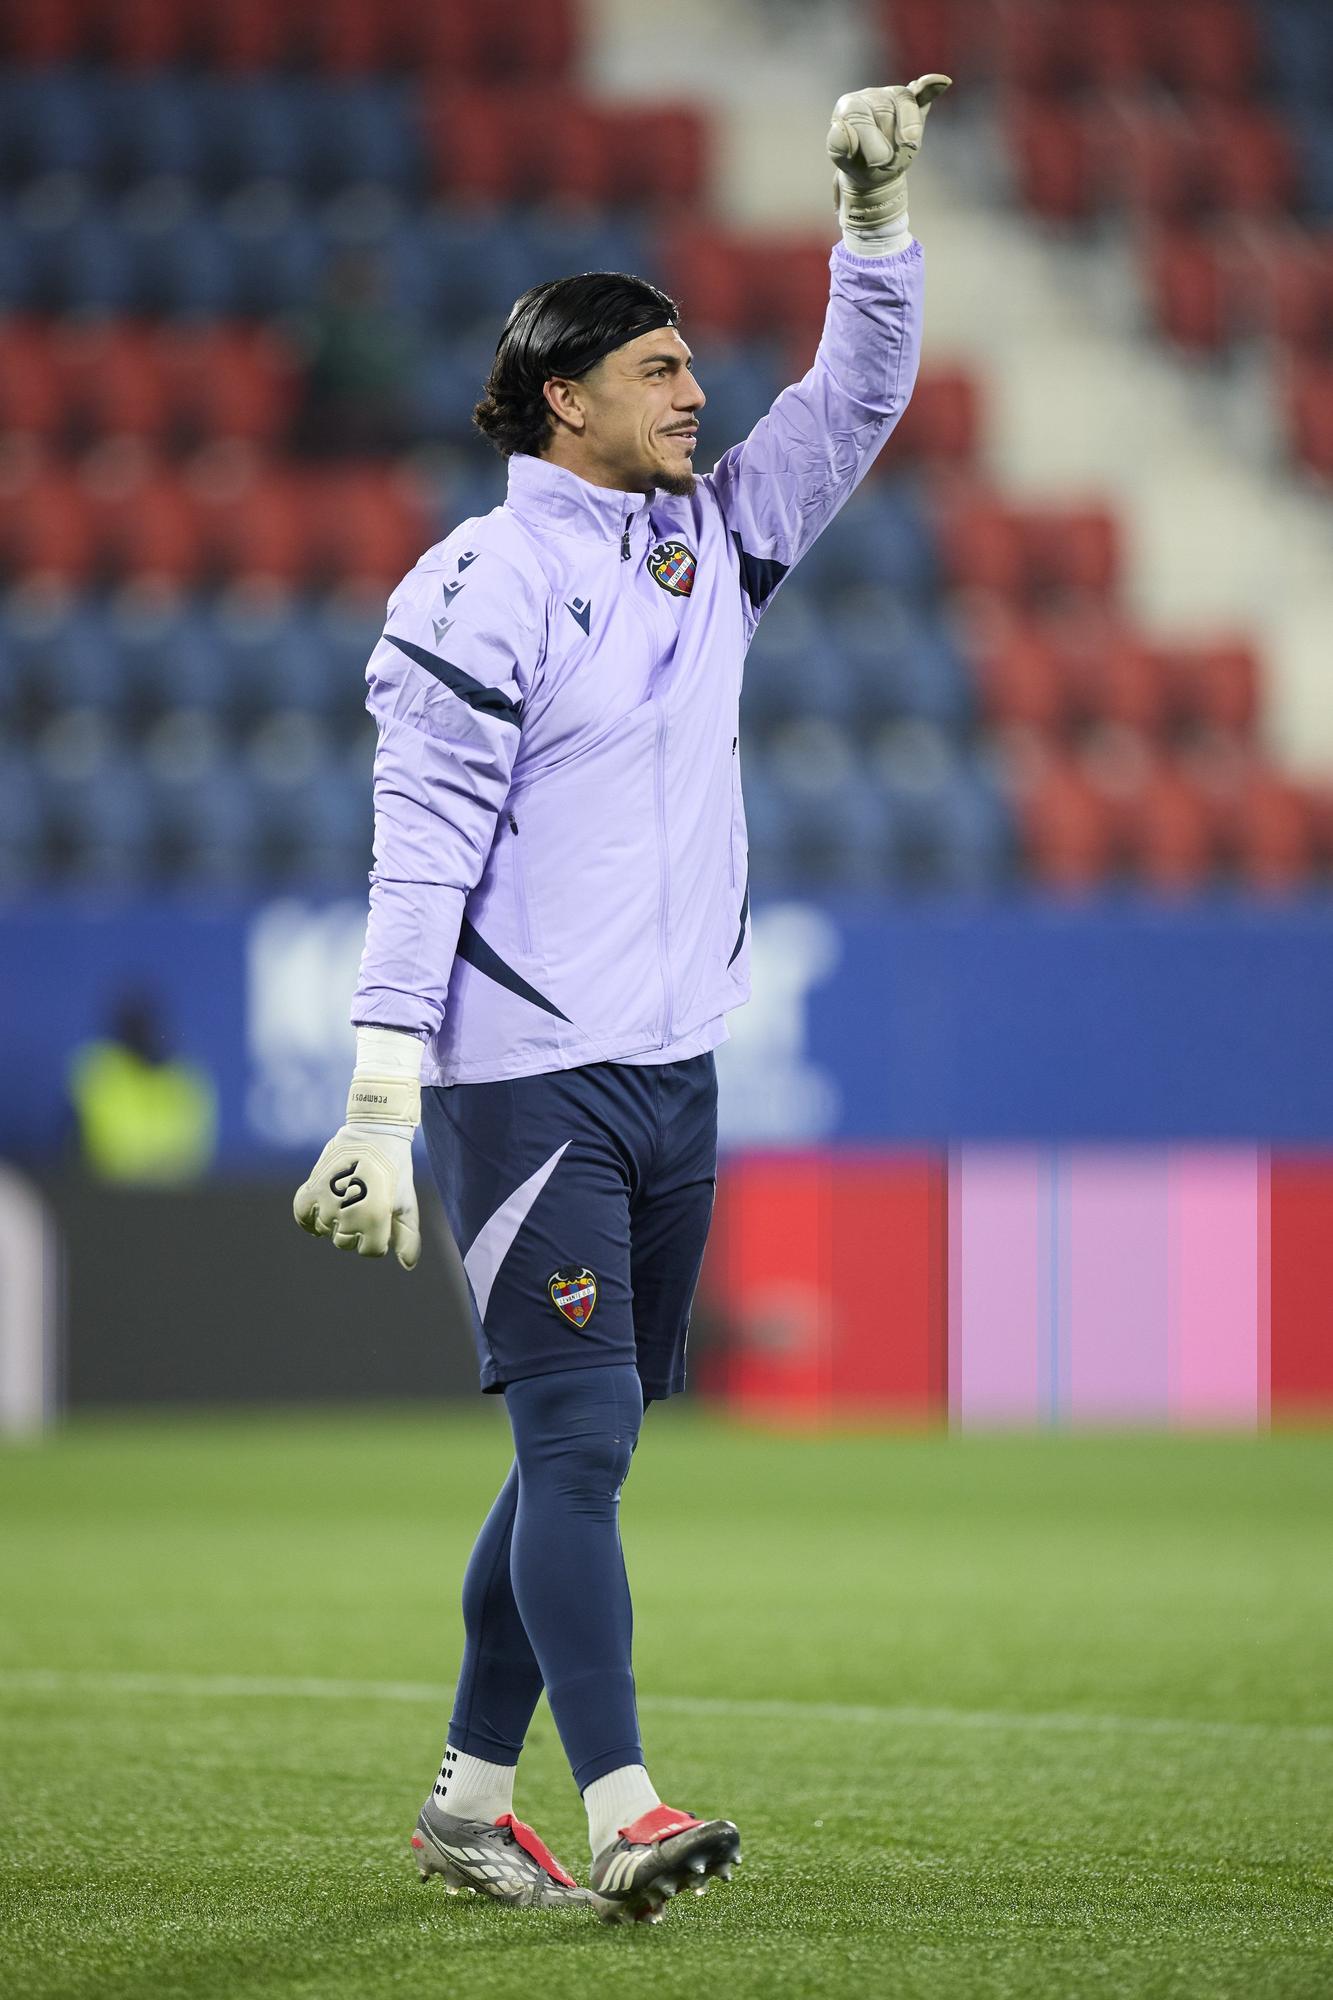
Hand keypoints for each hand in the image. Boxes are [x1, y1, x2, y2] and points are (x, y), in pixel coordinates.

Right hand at [293, 1123, 420, 1269]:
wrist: (376, 1133)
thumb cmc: (396, 1172)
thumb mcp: (406, 1204)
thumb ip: (408, 1238)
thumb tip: (407, 1266)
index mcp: (375, 1219)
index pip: (370, 1251)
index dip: (377, 1240)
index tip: (381, 1222)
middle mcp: (349, 1214)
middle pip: (345, 1242)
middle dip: (357, 1231)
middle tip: (365, 1205)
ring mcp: (328, 1201)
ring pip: (326, 1229)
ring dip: (336, 1221)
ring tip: (349, 1198)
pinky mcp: (312, 1187)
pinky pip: (301, 1214)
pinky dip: (307, 1220)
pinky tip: (317, 1219)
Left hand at [827, 75, 950, 235]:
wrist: (874, 172)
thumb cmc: (858, 164)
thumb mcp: (844, 162)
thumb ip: (840, 146)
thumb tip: (840, 128)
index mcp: (849, 107)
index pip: (862, 114)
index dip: (873, 138)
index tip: (879, 161)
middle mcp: (870, 96)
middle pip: (886, 108)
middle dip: (892, 140)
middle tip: (889, 163)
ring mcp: (892, 97)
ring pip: (906, 103)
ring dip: (909, 128)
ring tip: (908, 147)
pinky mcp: (913, 103)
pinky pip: (923, 92)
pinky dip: (931, 87)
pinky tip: (942, 82)